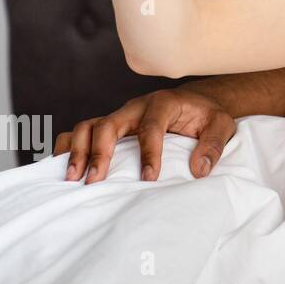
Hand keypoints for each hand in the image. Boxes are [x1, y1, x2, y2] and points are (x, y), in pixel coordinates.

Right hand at [53, 87, 237, 184]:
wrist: (196, 103)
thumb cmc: (207, 115)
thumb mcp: (221, 126)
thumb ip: (213, 145)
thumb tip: (199, 170)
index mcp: (163, 104)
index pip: (151, 127)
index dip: (149, 153)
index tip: (149, 179)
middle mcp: (136, 107)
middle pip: (109, 123)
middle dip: (100, 152)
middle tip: (95, 180)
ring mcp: (120, 116)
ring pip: (89, 126)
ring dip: (77, 150)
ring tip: (72, 178)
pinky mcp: (110, 126)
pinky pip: (81, 131)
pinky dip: (68, 146)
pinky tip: (62, 168)